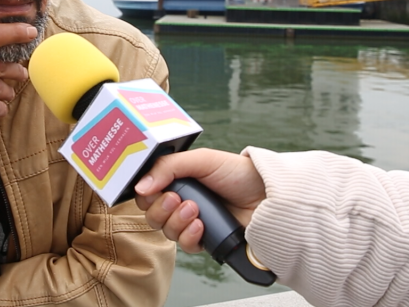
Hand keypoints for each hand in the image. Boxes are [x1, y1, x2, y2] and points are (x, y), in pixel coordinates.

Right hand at [134, 149, 265, 253]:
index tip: (154, 189)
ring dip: (176, 221)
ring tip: (196, 210)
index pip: (148, 191)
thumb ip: (168, 167)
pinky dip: (189, 236)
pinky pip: (185, 246)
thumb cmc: (239, 174)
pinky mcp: (206, 241)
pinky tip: (201, 226)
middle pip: (152, 214)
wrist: (268, 197)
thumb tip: (140, 186)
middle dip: (160, 208)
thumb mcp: (202, 160)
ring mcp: (193, 223)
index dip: (146, 193)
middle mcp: (183, 201)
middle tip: (176, 199)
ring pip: (166, 231)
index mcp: (179, 180)